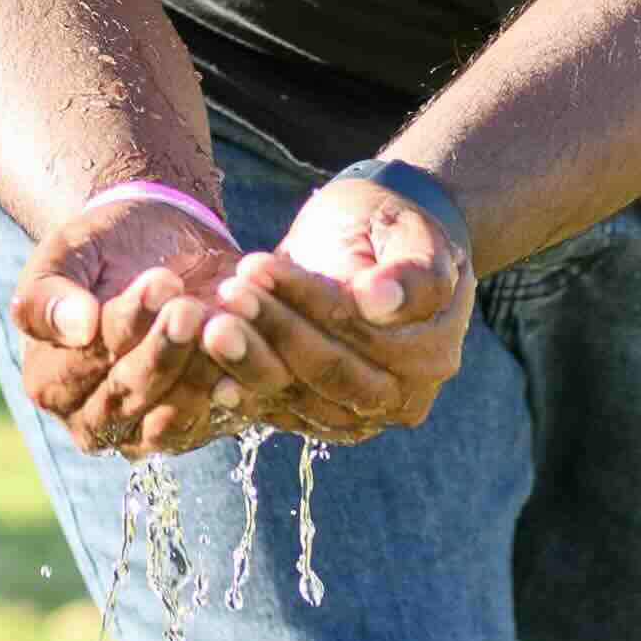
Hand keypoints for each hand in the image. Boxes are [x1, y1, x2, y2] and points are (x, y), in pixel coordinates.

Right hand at [13, 181, 271, 459]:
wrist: (154, 247)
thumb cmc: (99, 251)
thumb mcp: (63, 257)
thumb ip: (49, 295)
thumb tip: (77, 326)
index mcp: (49, 382)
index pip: (86, 361)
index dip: (125, 324)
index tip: (161, 282)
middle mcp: (92, 421)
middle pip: (130, 393)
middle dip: (164, 349)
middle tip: (192, 307)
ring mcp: (144, 433)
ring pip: (173, 415)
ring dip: (200, 371)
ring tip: (223, 324)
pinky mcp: (194, 429)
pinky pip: (215, 419)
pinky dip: (233, 387)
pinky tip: (250, 349)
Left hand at [202, 170, 474, 446]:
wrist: (374, 241)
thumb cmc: (393, 225)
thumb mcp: (416, 233)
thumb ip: (413, 273)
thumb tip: (379, 301)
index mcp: (431, 354)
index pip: (362, 332)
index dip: (308, 300)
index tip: (256, 266)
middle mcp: (400, 398)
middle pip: (330, 373)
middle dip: (274, 332)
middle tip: (225, 295)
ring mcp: (358, 413)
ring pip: (298, 396)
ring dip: (249, 362)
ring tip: (209, 324)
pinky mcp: (319, 414)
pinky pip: (278, 409)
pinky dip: (245, 391)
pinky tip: (209, 371)